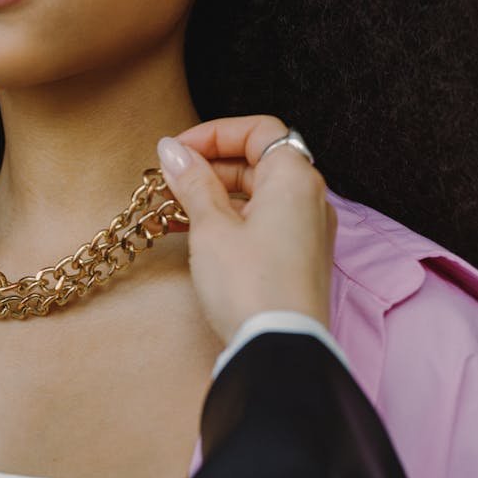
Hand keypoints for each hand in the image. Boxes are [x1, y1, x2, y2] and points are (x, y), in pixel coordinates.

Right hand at [156, 115, 336, 344]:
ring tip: (172, 206)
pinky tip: (192, 229)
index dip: (214, 133)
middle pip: (257, 160)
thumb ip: (192, 182)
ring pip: (256, 193)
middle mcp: (308, 198)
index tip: (177, 150)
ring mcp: (305, 229)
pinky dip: (228, 217)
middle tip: (169, 179)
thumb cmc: (250, 285)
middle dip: (208, 165)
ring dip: (213, 193)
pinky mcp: (296, 257)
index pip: (258, 130)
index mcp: (295, 178)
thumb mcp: (211, 227)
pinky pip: (261, 221)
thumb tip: (173, 150)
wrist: (278, 347)